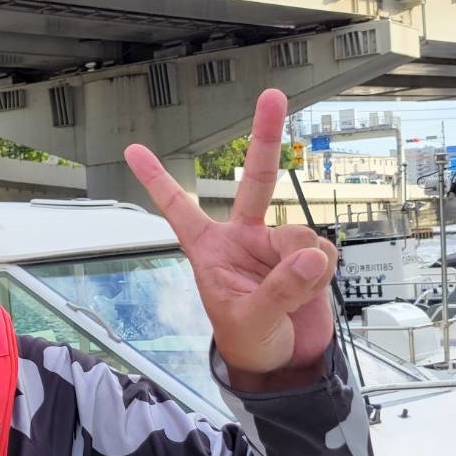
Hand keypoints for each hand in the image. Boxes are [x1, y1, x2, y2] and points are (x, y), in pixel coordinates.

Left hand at [124, 89, 336, 385]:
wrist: (282, 360)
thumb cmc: (247, 339)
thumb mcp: (250, 318)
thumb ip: (280, 288)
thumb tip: (312, 255)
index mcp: (209, 249)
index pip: (178, 208)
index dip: (157, 179)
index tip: (132, 149)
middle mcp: (243, 237)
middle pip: (256, 181)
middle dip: (267, 137)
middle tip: (273, 95)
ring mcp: (277, 244)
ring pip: (301, 234)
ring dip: (305, 265)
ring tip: (293, 292)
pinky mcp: (308, 256)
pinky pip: (323, 251)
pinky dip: (322, 272)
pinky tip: (312, 287)